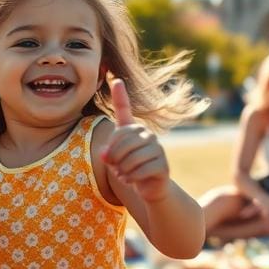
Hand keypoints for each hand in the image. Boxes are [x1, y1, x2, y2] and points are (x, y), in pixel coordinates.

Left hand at [101, 79, 171, 203]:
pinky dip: (130, 179)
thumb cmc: (131, 170)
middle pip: (122, 142)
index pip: (125, 110)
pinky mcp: (163, 165)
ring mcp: (157, 149)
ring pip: (130, 158)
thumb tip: (104, 154)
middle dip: (113, 158)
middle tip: (113, 168)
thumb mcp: (117, 160)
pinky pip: (140, 170)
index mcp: (135, 130)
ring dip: (121, 171)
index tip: (116, 79)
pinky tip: (130, 180)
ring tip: (123, 175)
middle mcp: (148, 134)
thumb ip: (109, 153)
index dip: (120, 95)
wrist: (151, 189)